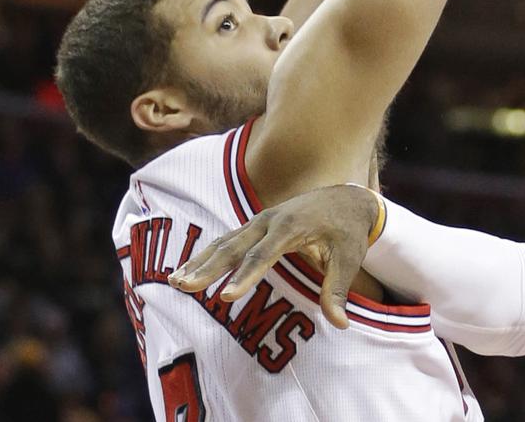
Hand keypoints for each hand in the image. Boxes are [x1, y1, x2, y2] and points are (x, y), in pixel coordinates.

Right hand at [168, 184, 381, 329]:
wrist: (348, 199)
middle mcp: (270, 221)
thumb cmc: (348, 230)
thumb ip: (338, 289)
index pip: (263, 255)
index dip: (244, 277)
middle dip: (208, 268)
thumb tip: (340, 324)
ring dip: (199, 261)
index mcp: (292, 227)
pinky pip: (226, 240)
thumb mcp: (350, 257)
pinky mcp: (255, 226)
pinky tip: (186, 271)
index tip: (225, 296)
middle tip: (184, 287)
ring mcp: (260, 221)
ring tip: (175, 282)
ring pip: (224, 242)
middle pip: (234, 247)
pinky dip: (206, 254)